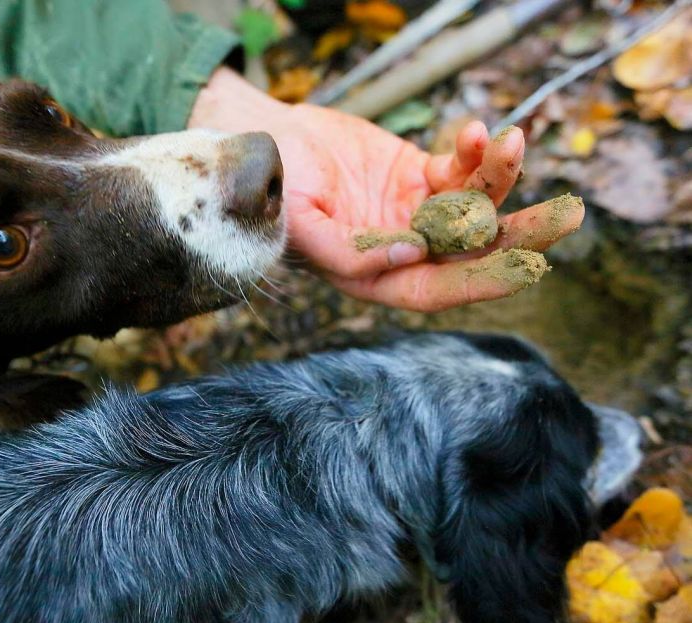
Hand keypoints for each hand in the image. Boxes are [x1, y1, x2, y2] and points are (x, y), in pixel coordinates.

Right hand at [189, 69, 583, 311]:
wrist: (262, 138)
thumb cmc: (273, 189)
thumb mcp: (299, 226)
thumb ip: (347, 253)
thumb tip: (411, 255)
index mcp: (373, 276)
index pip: (435, 288)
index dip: (479, 281)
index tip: (524, 265)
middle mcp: (401, 249)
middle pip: (471, 252)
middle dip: (519, 235)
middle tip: (565, 216)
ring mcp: (413, 211)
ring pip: (475, 205)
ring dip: (502, 178)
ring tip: (516, 141)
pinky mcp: (418, 174)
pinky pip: (458, 168)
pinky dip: (473, 151)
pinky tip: (476, 130)